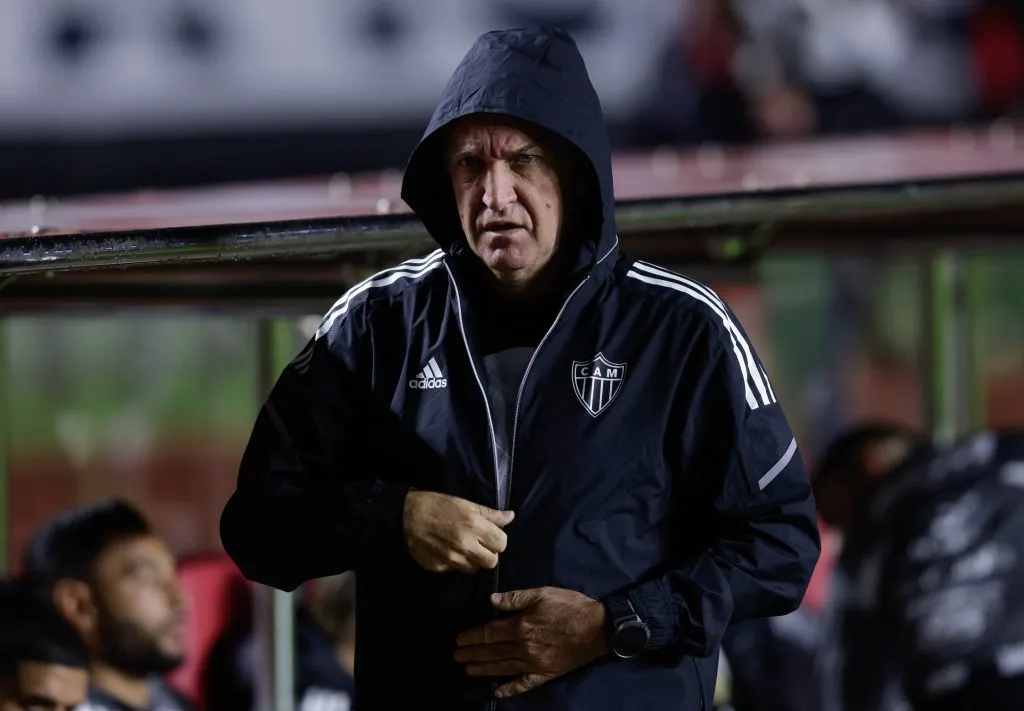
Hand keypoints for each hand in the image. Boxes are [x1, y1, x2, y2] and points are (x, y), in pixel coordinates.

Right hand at [403, 491, 513, 572]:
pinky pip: (454, 570)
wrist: (405, 516)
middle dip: (488, 554)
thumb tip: (511, 516)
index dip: (497, 540)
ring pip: (473, 569)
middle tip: (478, 545)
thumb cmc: (437, 505)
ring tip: (461, 548)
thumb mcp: (465, 504)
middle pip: (491, 562)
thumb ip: (490, 514)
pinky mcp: (438, 568)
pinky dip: (453, 563)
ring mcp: (451, 559)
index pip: (502, 544)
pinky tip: (446, 551)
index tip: (489, 536)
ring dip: (471, 560)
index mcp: (475, 526)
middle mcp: (466, 545)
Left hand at [454, 587, 608, 698]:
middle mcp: (524, 647)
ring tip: (468, 670)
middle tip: (456, 656)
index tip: (459, 639)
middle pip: (493, 651)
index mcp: (521, 626)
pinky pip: (523, 684)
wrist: (597, 628)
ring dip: (484, 669)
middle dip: (473, 653)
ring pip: (503, 668)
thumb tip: (491, 601)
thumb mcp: (542, 594)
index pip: (490, 633)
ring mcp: (534, 664)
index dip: (473, 636)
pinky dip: (509, 689)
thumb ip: (515, 598)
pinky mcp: (545, 674)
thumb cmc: (569, 606)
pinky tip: (496, 692)